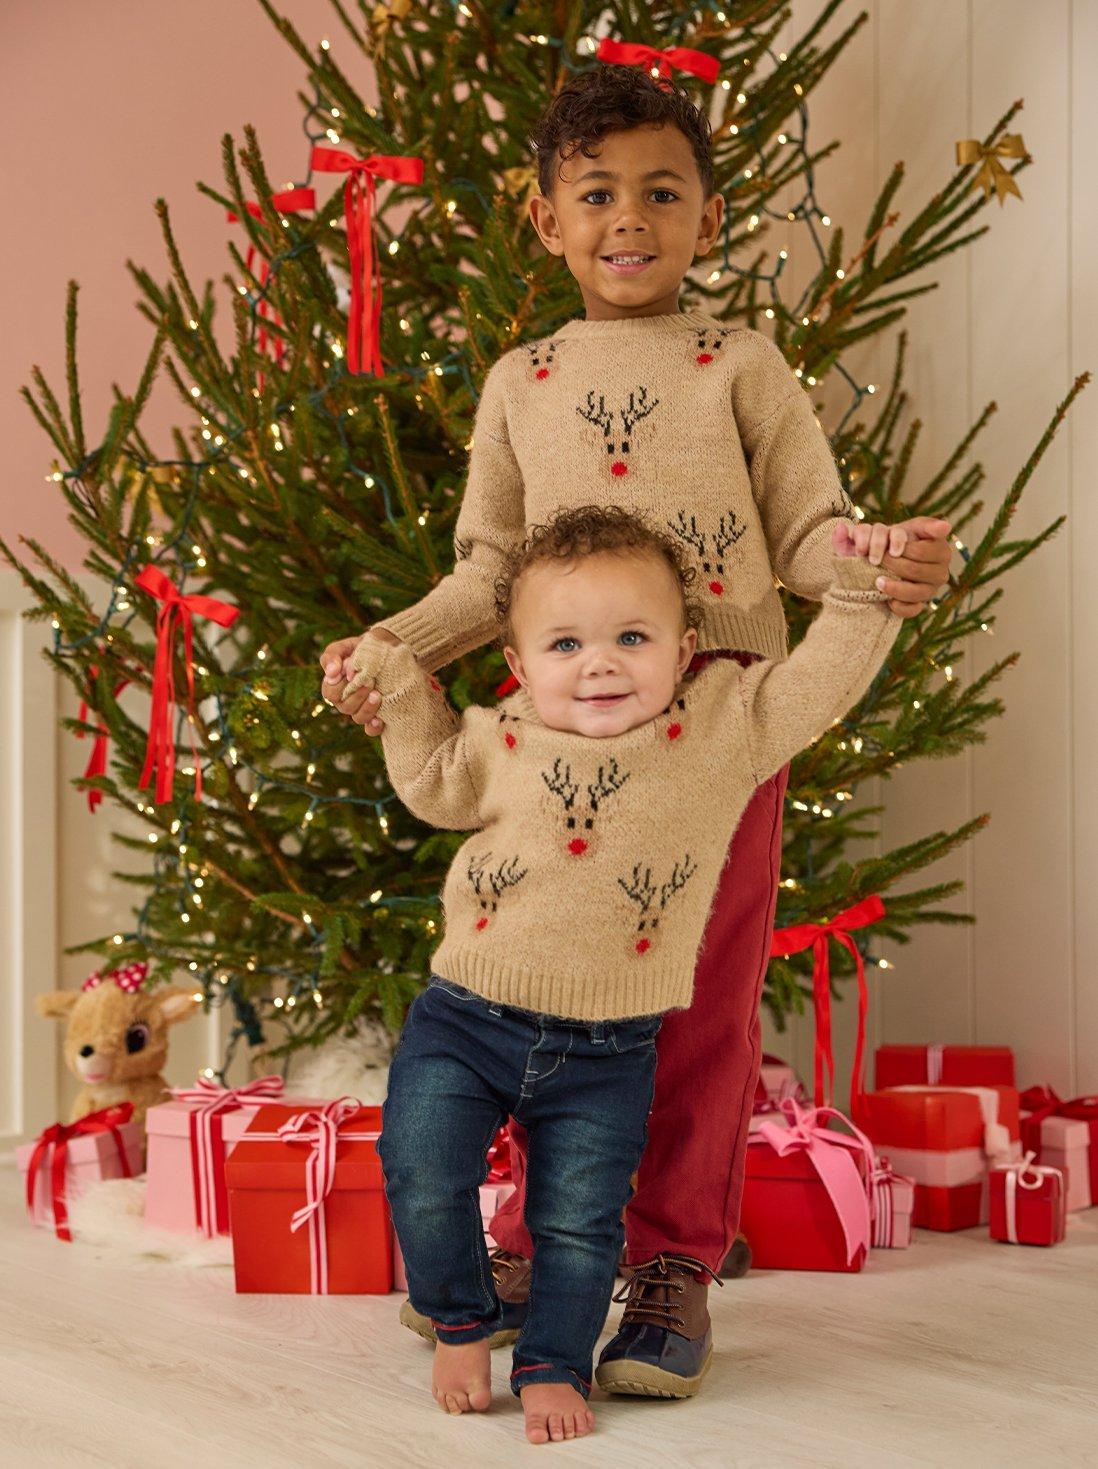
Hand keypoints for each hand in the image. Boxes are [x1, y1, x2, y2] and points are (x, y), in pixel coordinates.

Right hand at [319, 628, 401, 734]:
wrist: (391, 650)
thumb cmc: (365, 649)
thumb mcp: (348, 646)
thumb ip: (334, 655)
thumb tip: (331, 672)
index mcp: (336, 686)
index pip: (330, 693)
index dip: (338, 686)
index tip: (349, 674)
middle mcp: (347, 701)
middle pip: (344, 707)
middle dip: (356, 695)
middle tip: (369, 682)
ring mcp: (362, 710)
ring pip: (358, 718)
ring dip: (366, 708)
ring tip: (378, 695)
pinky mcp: (378, 717)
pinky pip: (371, 729)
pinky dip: (374, 726)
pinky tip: (380, 720)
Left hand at [833, 515, 951, 617]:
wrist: (892, 556)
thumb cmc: (904, 540)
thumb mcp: (914, 527)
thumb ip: (928, 525)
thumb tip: (946, 526)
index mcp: (942, 552)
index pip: (921, 552)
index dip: (902, 550)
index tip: (888, 548)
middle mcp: (941, 573)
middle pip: (914, 571)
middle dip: (892, 565)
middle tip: (875, 560)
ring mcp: (932, 591)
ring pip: (915, 593)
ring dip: (893, 587)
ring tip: (877, 581)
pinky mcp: (920, 605)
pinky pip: (911, 610)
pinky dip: (898, 606)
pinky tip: (886, 599)